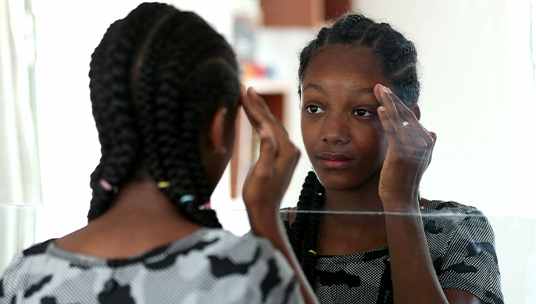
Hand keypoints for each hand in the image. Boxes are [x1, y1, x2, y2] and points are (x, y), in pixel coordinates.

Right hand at [240, 85, 299, 226]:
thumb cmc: (260, 197)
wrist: (265, 214)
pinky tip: (255, 118)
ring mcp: (286, 152)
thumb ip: (266, 152)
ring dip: (260, 111)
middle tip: (245, 88)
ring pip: (271, 125)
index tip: (243, 92)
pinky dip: (261, 123)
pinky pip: (271, 134)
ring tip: (249, 97)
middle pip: (271, 121)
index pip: (267, 123)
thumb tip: (265, 131)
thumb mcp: (260, 175)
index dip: (253, 107)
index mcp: (286, 150)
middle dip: (257, 104)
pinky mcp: (281, 156)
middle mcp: (290, 148)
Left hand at [374, 84, 436, 210]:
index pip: (411, 116)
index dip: (398, 103)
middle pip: (405, 114)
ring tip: (378, 90)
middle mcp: (424, 141)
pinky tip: (380, 108)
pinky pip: (393, 131)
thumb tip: (432, 132)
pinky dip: (387, 118)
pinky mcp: (401, 152)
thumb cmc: (403, 180)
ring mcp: (414, 146)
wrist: (401, 199)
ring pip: (398, 119)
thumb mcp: (418, 159)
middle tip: (380, 85)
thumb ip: (423, 144)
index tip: (387, 92)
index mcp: (427, 140)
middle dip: (392, 98)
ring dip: (387, 102)